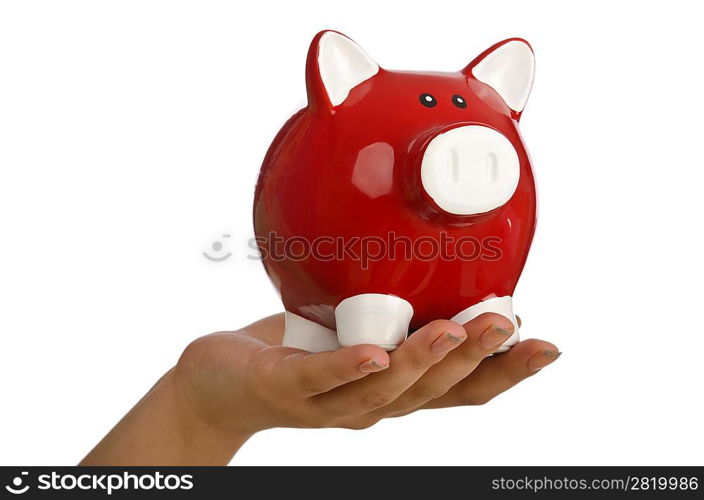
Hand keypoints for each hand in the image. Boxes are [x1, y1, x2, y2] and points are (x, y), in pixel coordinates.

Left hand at [173, 312, 559, 436]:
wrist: (222, 380)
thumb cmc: (296, 348)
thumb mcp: (355, 325)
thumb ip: (394, 309)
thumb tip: (439, 265)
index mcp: (394, 388)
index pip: (460, 389)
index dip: (505, 374)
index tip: (548, 348)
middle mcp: (370, 405)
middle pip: (431, 393)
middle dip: (474, 361)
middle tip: (506, 325)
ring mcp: (326, 405)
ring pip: (384, 392)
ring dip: (423, 363)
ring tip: (453, 332)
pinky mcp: (283, 389)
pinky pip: (318, 381)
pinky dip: (349, 369)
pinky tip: (374, 354)